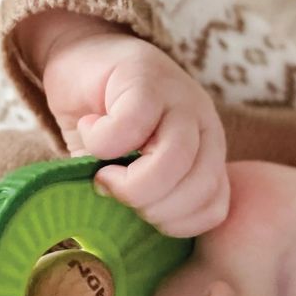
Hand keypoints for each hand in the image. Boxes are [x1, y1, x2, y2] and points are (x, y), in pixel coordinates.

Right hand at [20, 11, 230, 236]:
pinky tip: (90, 129)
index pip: (214, 207)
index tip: (136, 212)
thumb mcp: (125, 168)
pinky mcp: (145, 77)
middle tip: (112, 190)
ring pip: (175, 161)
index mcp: (206, 151)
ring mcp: (179, 97)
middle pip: (198, 188)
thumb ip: (140, 197)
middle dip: (149, 207)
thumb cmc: (103, 121)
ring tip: (102, 172)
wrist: (80, 55)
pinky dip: (103, 140)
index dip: (173, 224)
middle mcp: (203, 123)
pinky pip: (133, 125)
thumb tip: (125, 240)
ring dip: (130, 182)